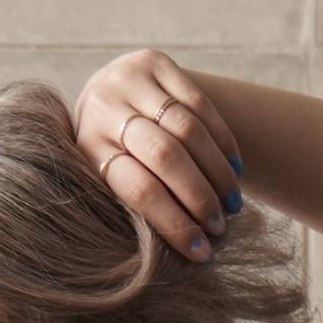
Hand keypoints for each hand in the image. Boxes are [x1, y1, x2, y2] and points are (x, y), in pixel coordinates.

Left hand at [72, 48, 243, 263]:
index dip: (174, 222)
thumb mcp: (108, 184)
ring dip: (216, 171)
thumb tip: (179, 260)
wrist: (107, 96)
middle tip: (222, 227)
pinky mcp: (154, 61)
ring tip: (234, 202)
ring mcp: (127, 79)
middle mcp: (102, 108)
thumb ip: (134, 210)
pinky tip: (234, 167)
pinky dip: (222, 139)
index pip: (138, 190)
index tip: (202, 252)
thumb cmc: (115, 159)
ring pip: (187, 128)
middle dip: (200, 196)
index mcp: (87, 148)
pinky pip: (199, 102)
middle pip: (165, 156)